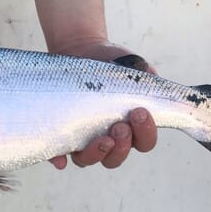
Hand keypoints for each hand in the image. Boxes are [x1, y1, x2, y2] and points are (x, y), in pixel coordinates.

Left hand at [50, 40, 157, 170]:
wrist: (83, 51)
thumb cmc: (113, 65)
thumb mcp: (134, 68)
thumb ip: (148, 79)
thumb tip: (154, 81)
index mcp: (130, 129)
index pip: (143, 142)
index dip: (145, 133)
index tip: (141, 112)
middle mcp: (107, 140)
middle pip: (115, 158)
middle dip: (122, 146)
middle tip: (120, 127)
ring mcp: (81, 141)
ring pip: (88, 160)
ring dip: (97, 153)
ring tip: (103, 138)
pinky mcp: (60, 135)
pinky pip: (56, 154)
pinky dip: (58, 160)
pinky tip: (60, 160)